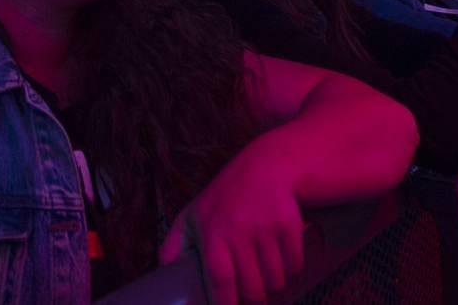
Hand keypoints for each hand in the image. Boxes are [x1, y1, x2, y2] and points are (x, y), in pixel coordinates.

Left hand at [160, 143, 304, 304]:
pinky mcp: (289, 224)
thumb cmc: (225, 196)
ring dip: (273, 284)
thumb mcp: (193, 213)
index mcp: (213, 232)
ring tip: (267, 272)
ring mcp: (266, 227)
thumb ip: (174, 244)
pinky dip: (291, 267)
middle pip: (252, 288)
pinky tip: (282, 255)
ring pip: (276, 280)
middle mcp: (239, 230)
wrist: (265, 165)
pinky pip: (295, 264)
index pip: (221, 280)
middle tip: (252, 295)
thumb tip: (162, 272)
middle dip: (254, 299)